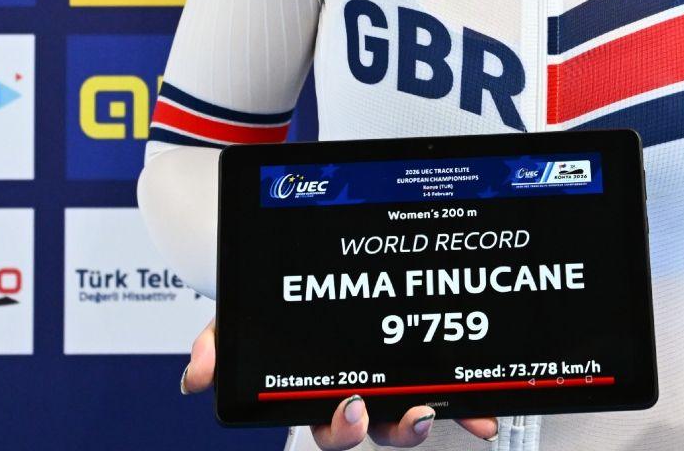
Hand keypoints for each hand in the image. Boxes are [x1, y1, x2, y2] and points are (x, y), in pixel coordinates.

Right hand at [179, 318, 499, 447]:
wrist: (307, 256)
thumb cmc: (282, 301)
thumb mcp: (247, 313)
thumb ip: (221, 339)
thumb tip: (197, 375)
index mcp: (319, 385)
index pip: (330, 420)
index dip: (344, 426)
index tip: (352, 407)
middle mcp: (362, 388)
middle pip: (375, 425)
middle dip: (383, 427)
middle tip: (383, 403)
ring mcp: (397, 379)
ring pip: (411, 412)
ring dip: (423, 420)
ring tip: (431, 409)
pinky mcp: (429, 365)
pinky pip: (452, 391)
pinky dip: (470, 406)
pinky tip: (485, 410)